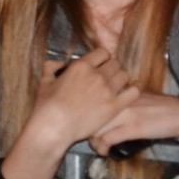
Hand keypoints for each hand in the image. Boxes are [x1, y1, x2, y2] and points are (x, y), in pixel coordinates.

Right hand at [24, 48, 138, 155]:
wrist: (54, 126)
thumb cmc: (47, 104)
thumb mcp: (45, 80)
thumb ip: (51, 66)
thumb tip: (60, 62)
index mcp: (82, 66)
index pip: (103, 53)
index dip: (103, 58)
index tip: (100, 65)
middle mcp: (97, 74)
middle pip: (115, 63)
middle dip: (112, 69)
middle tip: (108, 78)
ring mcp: (107, 90)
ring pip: (125, 75)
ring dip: (121, 79)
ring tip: (117, 87)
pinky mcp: (115, 106)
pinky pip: (133, 92)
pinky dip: (133, 91)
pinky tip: (128, 94)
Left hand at [88, 92, 178, 155]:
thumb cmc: (160, 105)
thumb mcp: (136, 96)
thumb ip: (121, 99)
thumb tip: (107, 107)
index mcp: (119, 90)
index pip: (94, 100)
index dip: (87, 114)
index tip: (88, 122)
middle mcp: (118, 99)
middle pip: (91, 114)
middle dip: (87, 129)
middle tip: (89, 137)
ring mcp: (124, 114)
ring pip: (96, 127)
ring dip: (93, 141)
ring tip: (95, 146)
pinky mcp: (131, 128)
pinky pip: (108, 139)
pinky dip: (102, 148)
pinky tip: (104, 152)